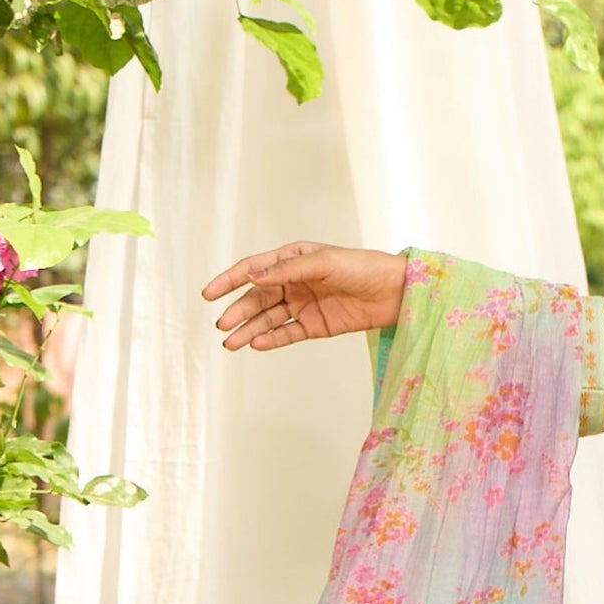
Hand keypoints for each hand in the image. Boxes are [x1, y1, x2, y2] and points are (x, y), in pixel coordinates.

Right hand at [202, 243, 406, 348]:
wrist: (395, 292)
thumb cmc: (363, 268)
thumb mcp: (324, 263)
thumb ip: (288, 271)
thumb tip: (253, 277)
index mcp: (293, 259)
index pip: (253, 269)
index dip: (229, 280)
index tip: (208, 294)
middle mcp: (294, 281)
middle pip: (257, 297)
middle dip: (238, 311)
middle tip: (221, 325)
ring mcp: (303, 304)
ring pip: (268, 318)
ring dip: (249, 329)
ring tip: (230, 342)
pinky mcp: (315, 325)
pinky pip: (288, 333)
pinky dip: (272, 339)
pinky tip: (256, 344)